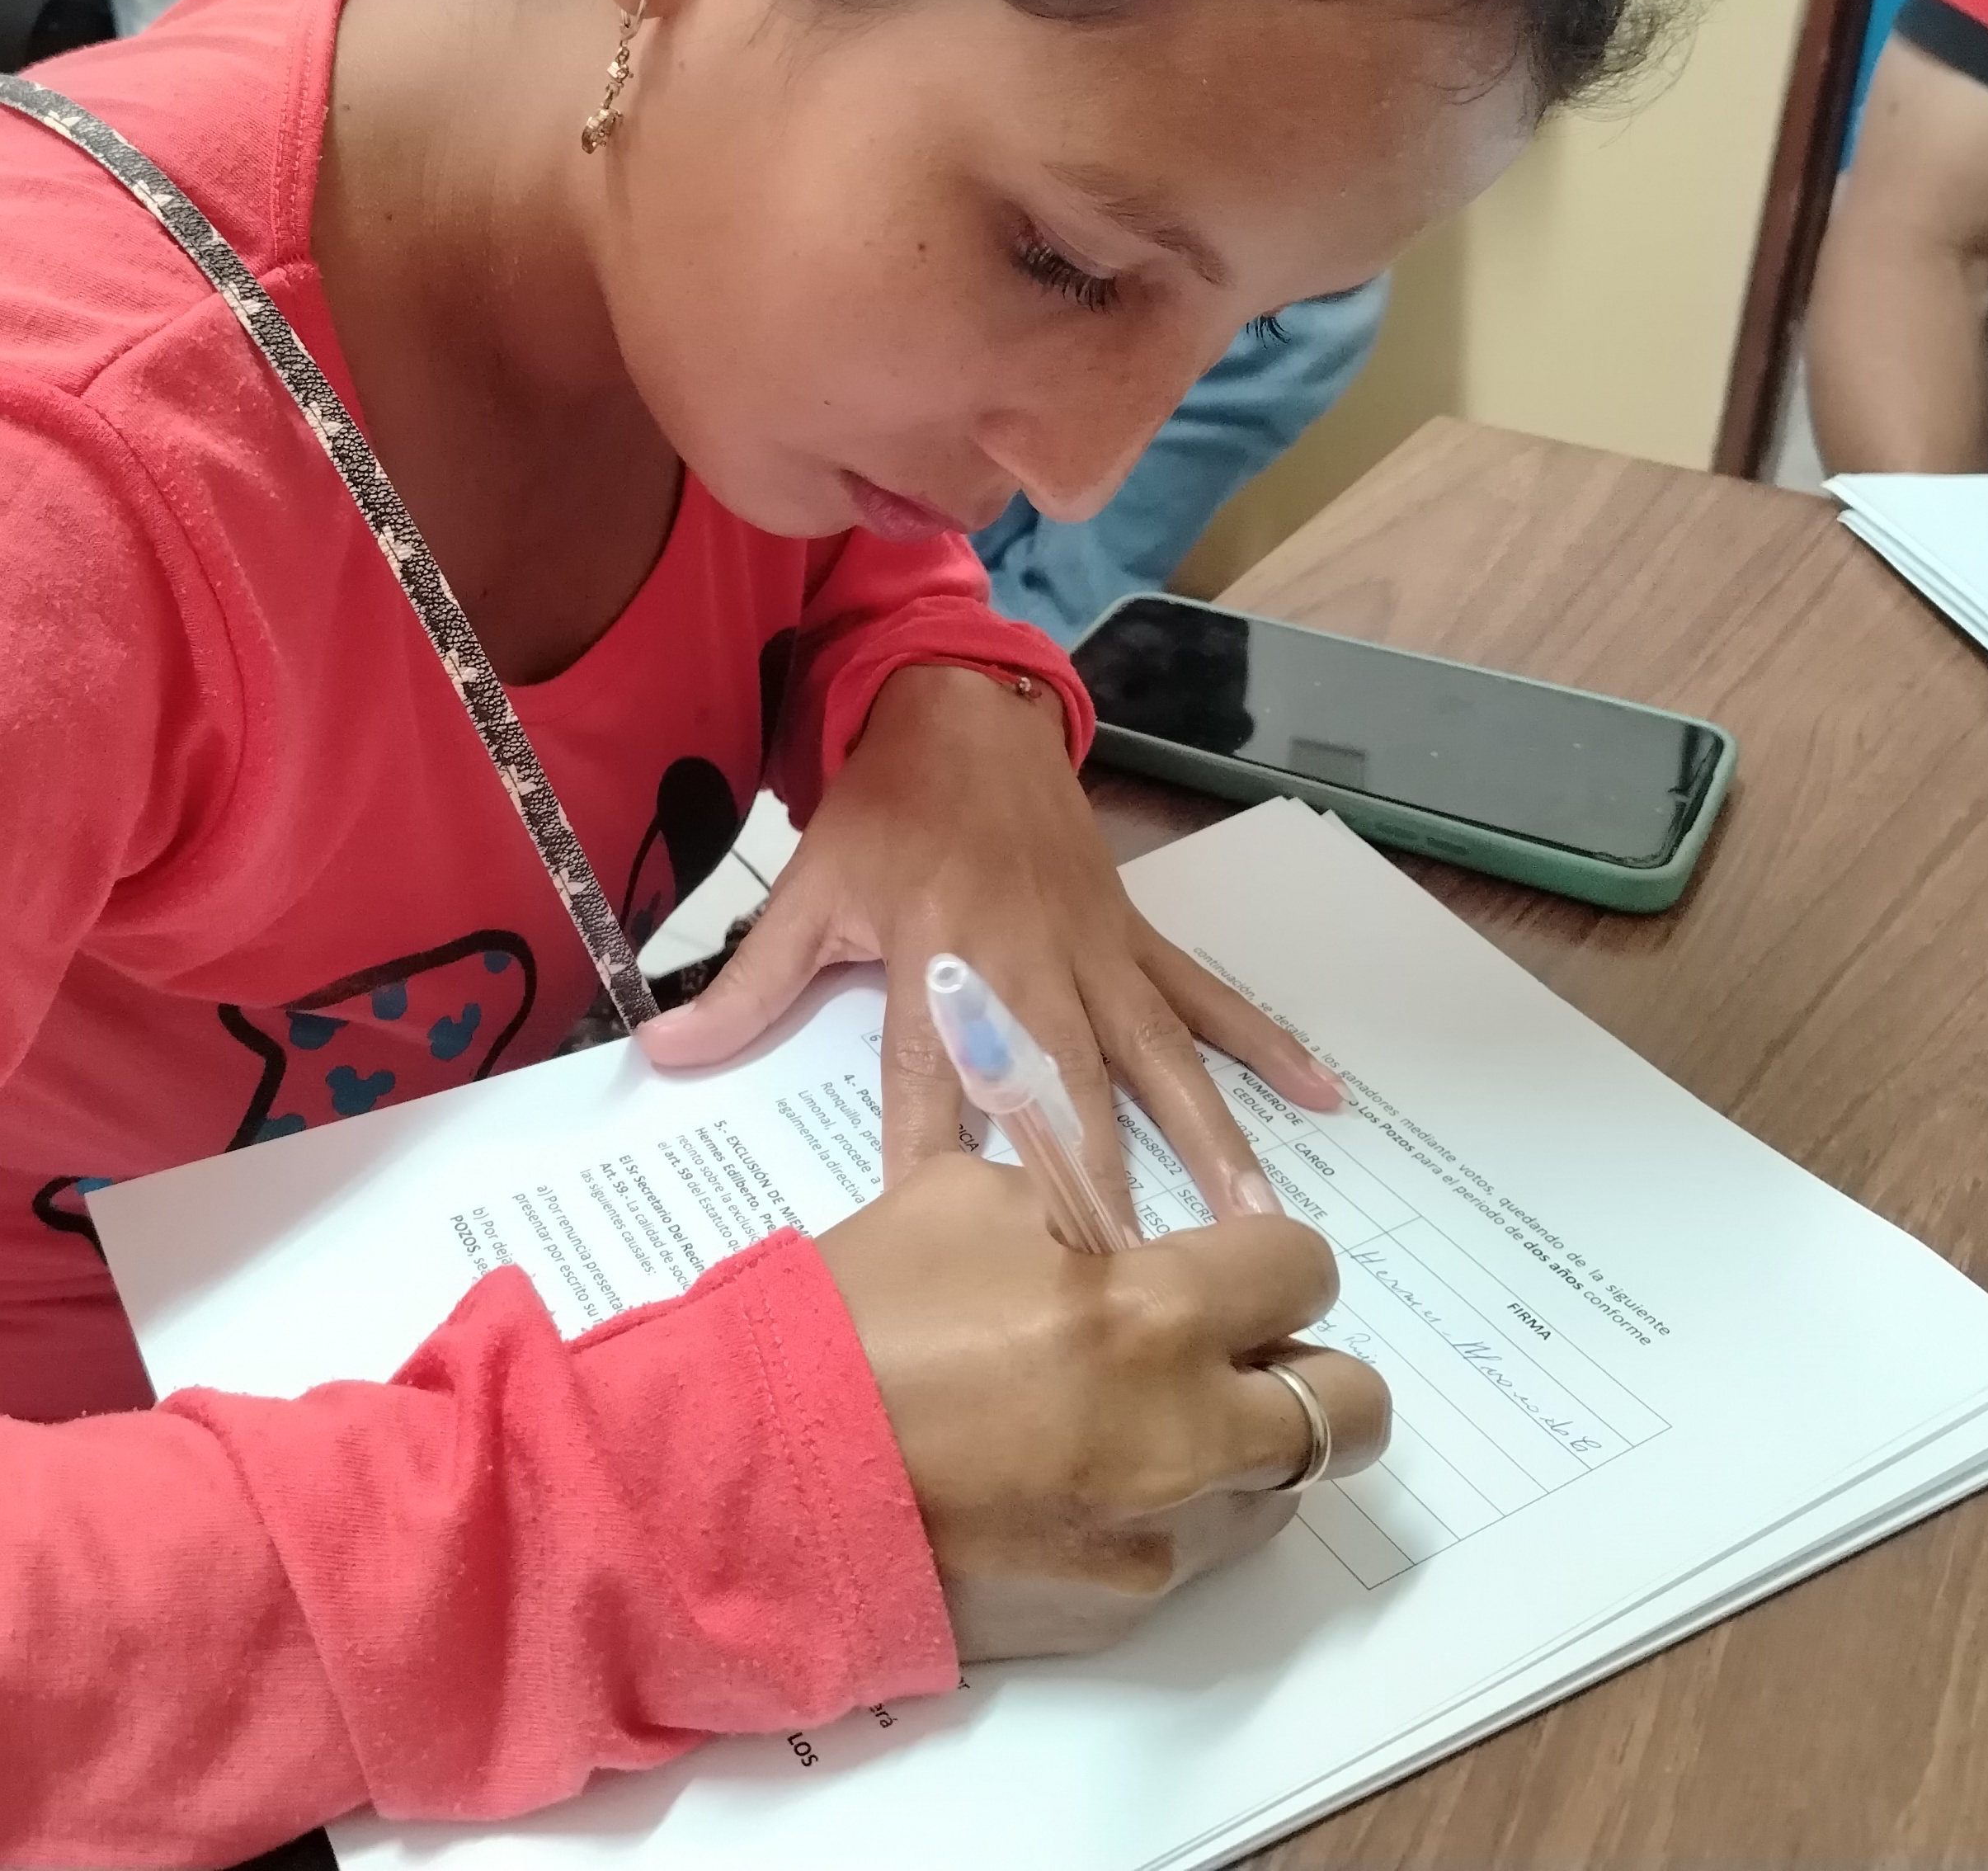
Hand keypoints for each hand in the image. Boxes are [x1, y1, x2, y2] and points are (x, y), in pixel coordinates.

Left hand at [639, 662, 1346, 1227]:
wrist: (963, 709)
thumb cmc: (882, 812)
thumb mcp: (806, 891)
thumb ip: (748, 984)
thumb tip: (661, 1054)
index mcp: (937, 960)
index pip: (930, 1082)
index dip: (935, 1156)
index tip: (959, 1242)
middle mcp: (1026, 965)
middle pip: (1066, 1089)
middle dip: (1100, 1186)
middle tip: (1135, 1279)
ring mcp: (1095, 953)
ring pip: (1159, 1059)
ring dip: (1209, 1141)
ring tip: (1256, 1222)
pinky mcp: (1135, 935)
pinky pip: (1208, 996)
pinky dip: (1267, 1042)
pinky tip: (1326, 1094)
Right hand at [817, 1156, 1388, 1658]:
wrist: (762, 1472)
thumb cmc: (853, 1321)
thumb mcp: (966, 1200)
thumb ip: (1078, 1212)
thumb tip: (1127, 1237)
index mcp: (1150, 1314)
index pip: (1305, 1271)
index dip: (1269, 1260)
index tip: (1228, 1268)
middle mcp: (1183, 1432)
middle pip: (1351, 1405)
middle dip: (1304, 1366)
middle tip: (1230, 1351)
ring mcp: (1158, 1533)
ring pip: (1286, 1487)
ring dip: (1242, 1444)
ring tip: (1145, 1419)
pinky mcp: (1120, 1605)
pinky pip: (1196, 1549)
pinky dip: (1171, 1510)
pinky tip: (1081, 1479)